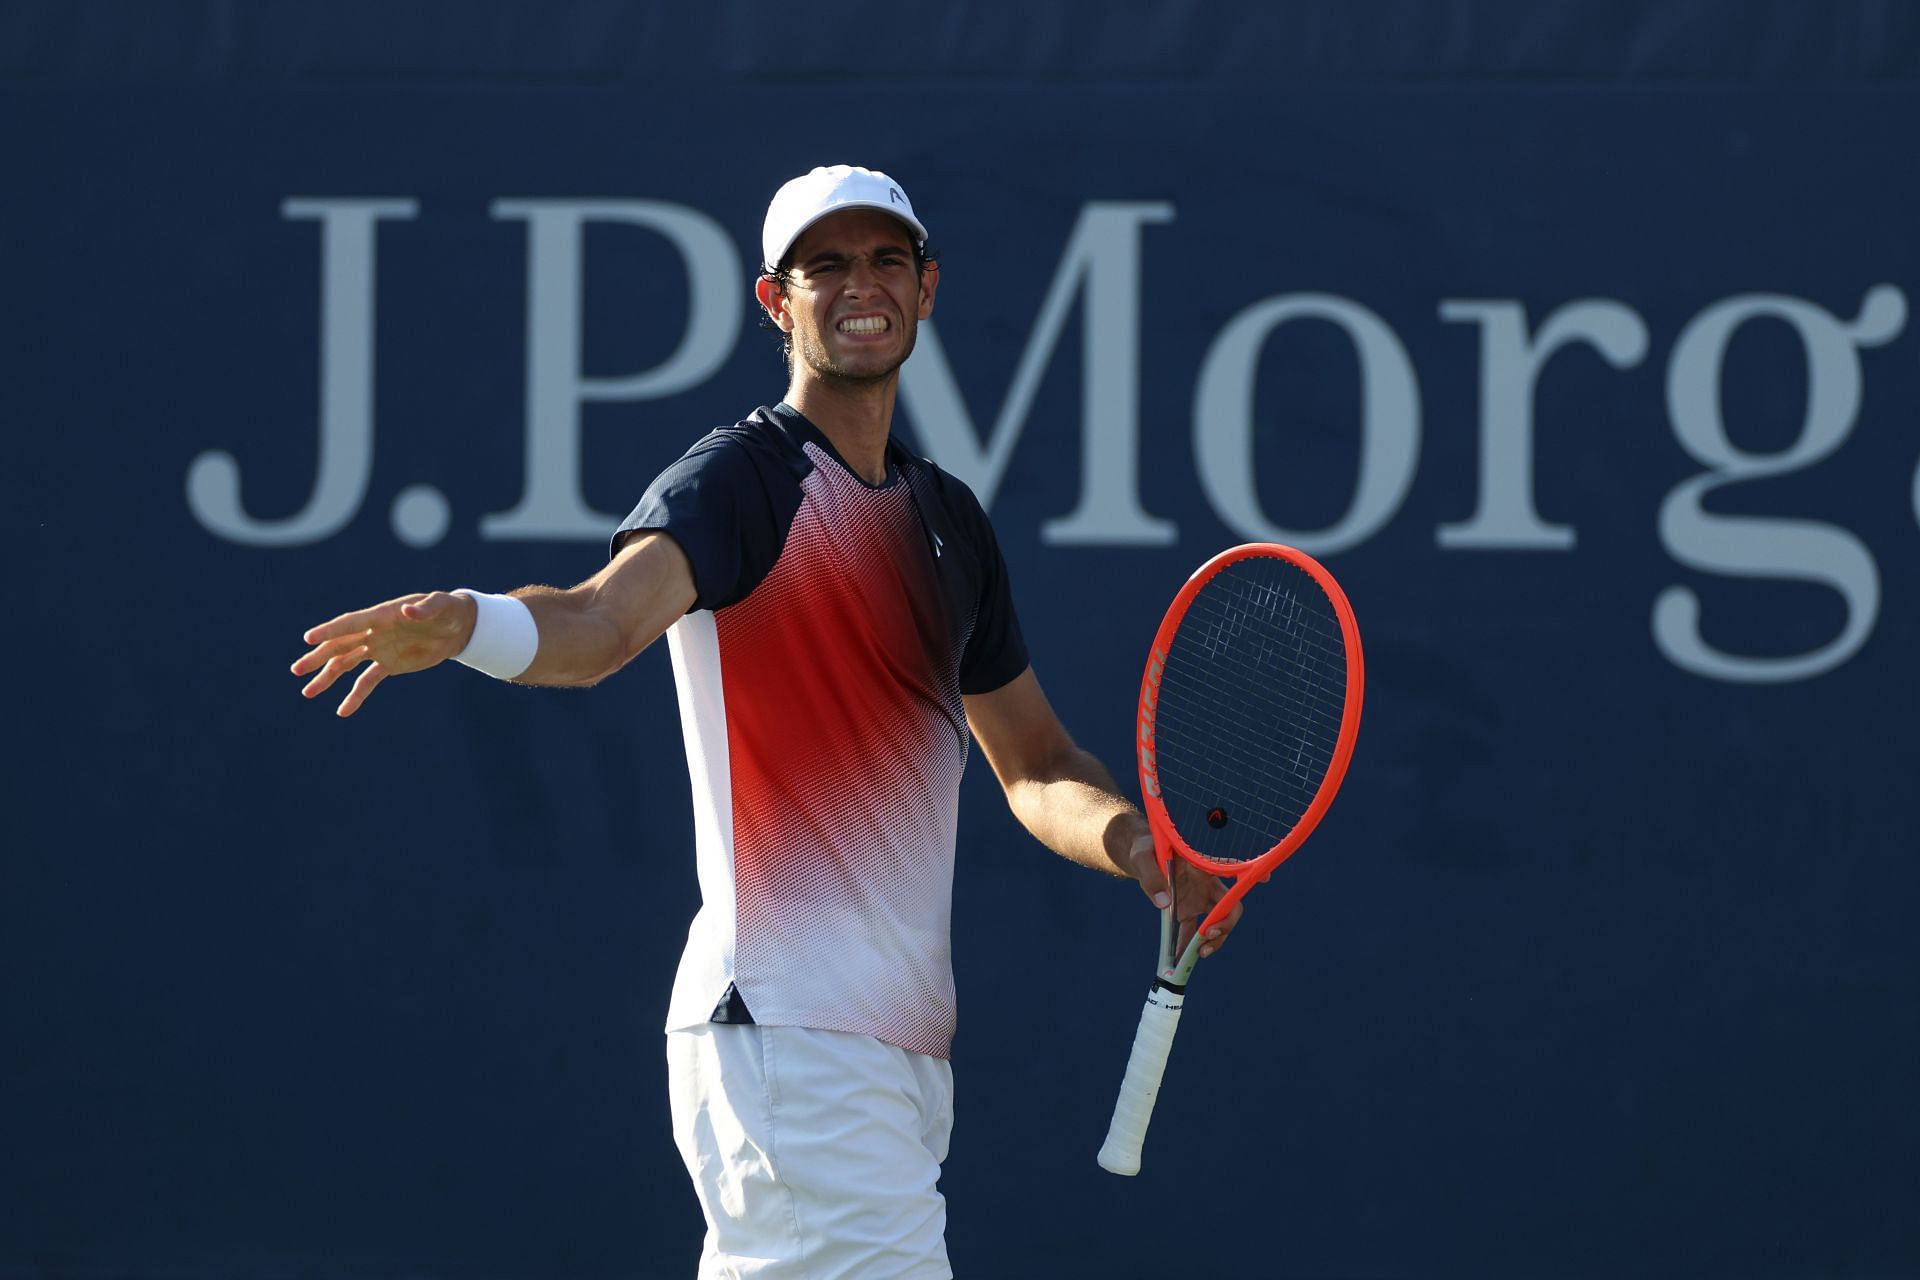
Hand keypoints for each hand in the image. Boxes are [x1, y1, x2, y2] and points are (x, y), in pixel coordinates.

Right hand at [290, 591, 476, 716]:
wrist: (457, 627)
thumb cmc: (447, 609)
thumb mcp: (441, 605)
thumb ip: (424, 608)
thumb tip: (408, 611)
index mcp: (381, 616)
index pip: (351, 623)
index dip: (331, 630)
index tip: (309, 638)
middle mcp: (374, 632)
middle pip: (339, 645)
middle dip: (318, 657)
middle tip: (297, 670)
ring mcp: (379, 649)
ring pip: (346, 664)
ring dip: (327, 677)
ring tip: (308, 692)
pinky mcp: (389, 665)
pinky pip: (367, 682)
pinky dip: (355, 696)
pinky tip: (342, 711)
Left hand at [1122, 830, 1242, 959]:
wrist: (1140, 857)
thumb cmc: (1145, 849)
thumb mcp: (1142, 857)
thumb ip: (1151, 877)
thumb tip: (1164, 903)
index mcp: (1201, 865)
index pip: (1230, 867)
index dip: (1249, 874)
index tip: (1266, 878)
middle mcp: (1206, 883)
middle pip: (1228, 906)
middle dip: (1225, 923)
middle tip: (1209, 935)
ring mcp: (1198, 899)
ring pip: (1216, 923)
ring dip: (1213, 940)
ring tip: (1200, 954)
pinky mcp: (1186, 911)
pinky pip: (1192, 932)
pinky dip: (1188, 946)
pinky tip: (1182, 958)